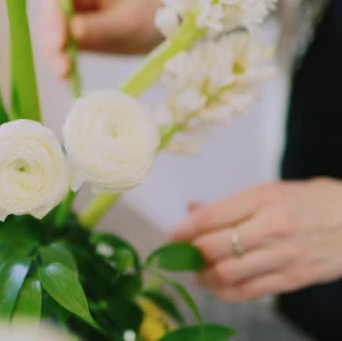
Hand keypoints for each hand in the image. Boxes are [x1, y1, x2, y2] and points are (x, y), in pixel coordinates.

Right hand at [40, 0, 163, 78]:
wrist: (166, 26)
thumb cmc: (152, 14)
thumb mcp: (129, 22)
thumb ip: (102, 27)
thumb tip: (74, 31)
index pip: (58, 1)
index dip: (53, 20)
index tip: (59, 43)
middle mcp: (74, 0)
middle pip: (51, 19)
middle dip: (52, 43)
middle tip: (61, 68)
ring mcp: (74, 17)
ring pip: (53, 35)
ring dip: (55, 57)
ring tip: (66, 76)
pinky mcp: (76, 35)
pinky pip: (63, 49)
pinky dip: (64, 64)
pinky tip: (68, 79)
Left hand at [169, 178, 341, 301]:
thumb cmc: (312, 201)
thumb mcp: (272, 191)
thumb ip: (230, 204)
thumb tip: (191, 210)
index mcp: (265, 199)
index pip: (210, 218)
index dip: (182, 230)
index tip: (170, 237)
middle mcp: (272, 228)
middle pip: (213, 248)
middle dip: (190, 254)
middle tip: (182, 254)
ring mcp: (283, 256)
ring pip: (226, 274)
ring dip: (203, 275)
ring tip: (197, 271)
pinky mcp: (293, 279)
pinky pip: (248, 292)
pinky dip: (224, 291)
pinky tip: (216, 284)